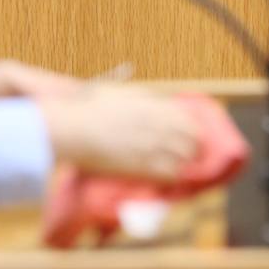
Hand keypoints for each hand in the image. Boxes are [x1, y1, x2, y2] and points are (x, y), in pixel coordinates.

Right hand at [37, 85, 200, 181]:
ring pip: (184, 156)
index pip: (186, 117)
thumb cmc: (90, 106)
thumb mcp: (118, 91)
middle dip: (194, 145)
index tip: (191, 133)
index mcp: (153, 105)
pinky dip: (173, 175)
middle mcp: (157, 124)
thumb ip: (140, 96)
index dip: (192, 127)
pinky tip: (170, 177)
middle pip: (191, 137)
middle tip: (193, 152)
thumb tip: (154, 101)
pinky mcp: (142, 166)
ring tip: (183, 166)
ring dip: (185, 161)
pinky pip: (170, 173)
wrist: (74, 128)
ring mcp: (151, 145)